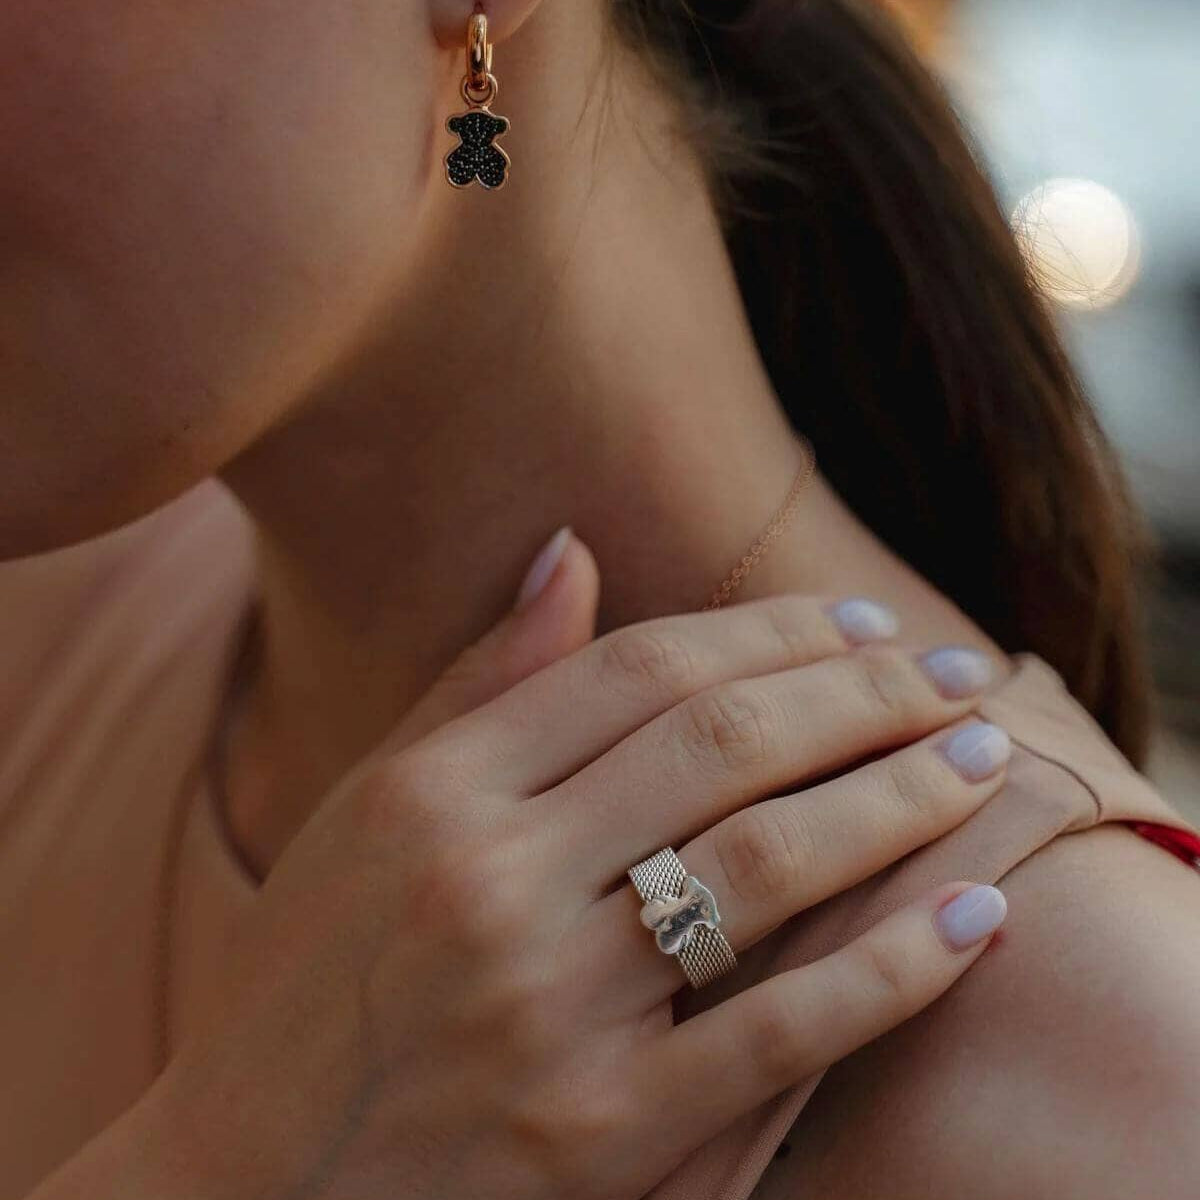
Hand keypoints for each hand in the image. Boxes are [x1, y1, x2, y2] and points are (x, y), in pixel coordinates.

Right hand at [137, 532, 1007, 1199]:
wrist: (246, 1192)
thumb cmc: (304, 984)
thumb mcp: (366, 810)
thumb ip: (479, 682)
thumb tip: (571, 550)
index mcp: (432, 793)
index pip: (639, 670)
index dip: (768, 632)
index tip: (859, 624)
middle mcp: (491, 882)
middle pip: (724, 744)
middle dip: (864, 694)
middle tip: (956, 673)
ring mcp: (549, 1012)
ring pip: (770, 863)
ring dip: (899, 797)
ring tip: (984, 758)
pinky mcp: (599, 1139)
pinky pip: (780, 1034)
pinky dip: (892, 969)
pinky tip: (973, 916)